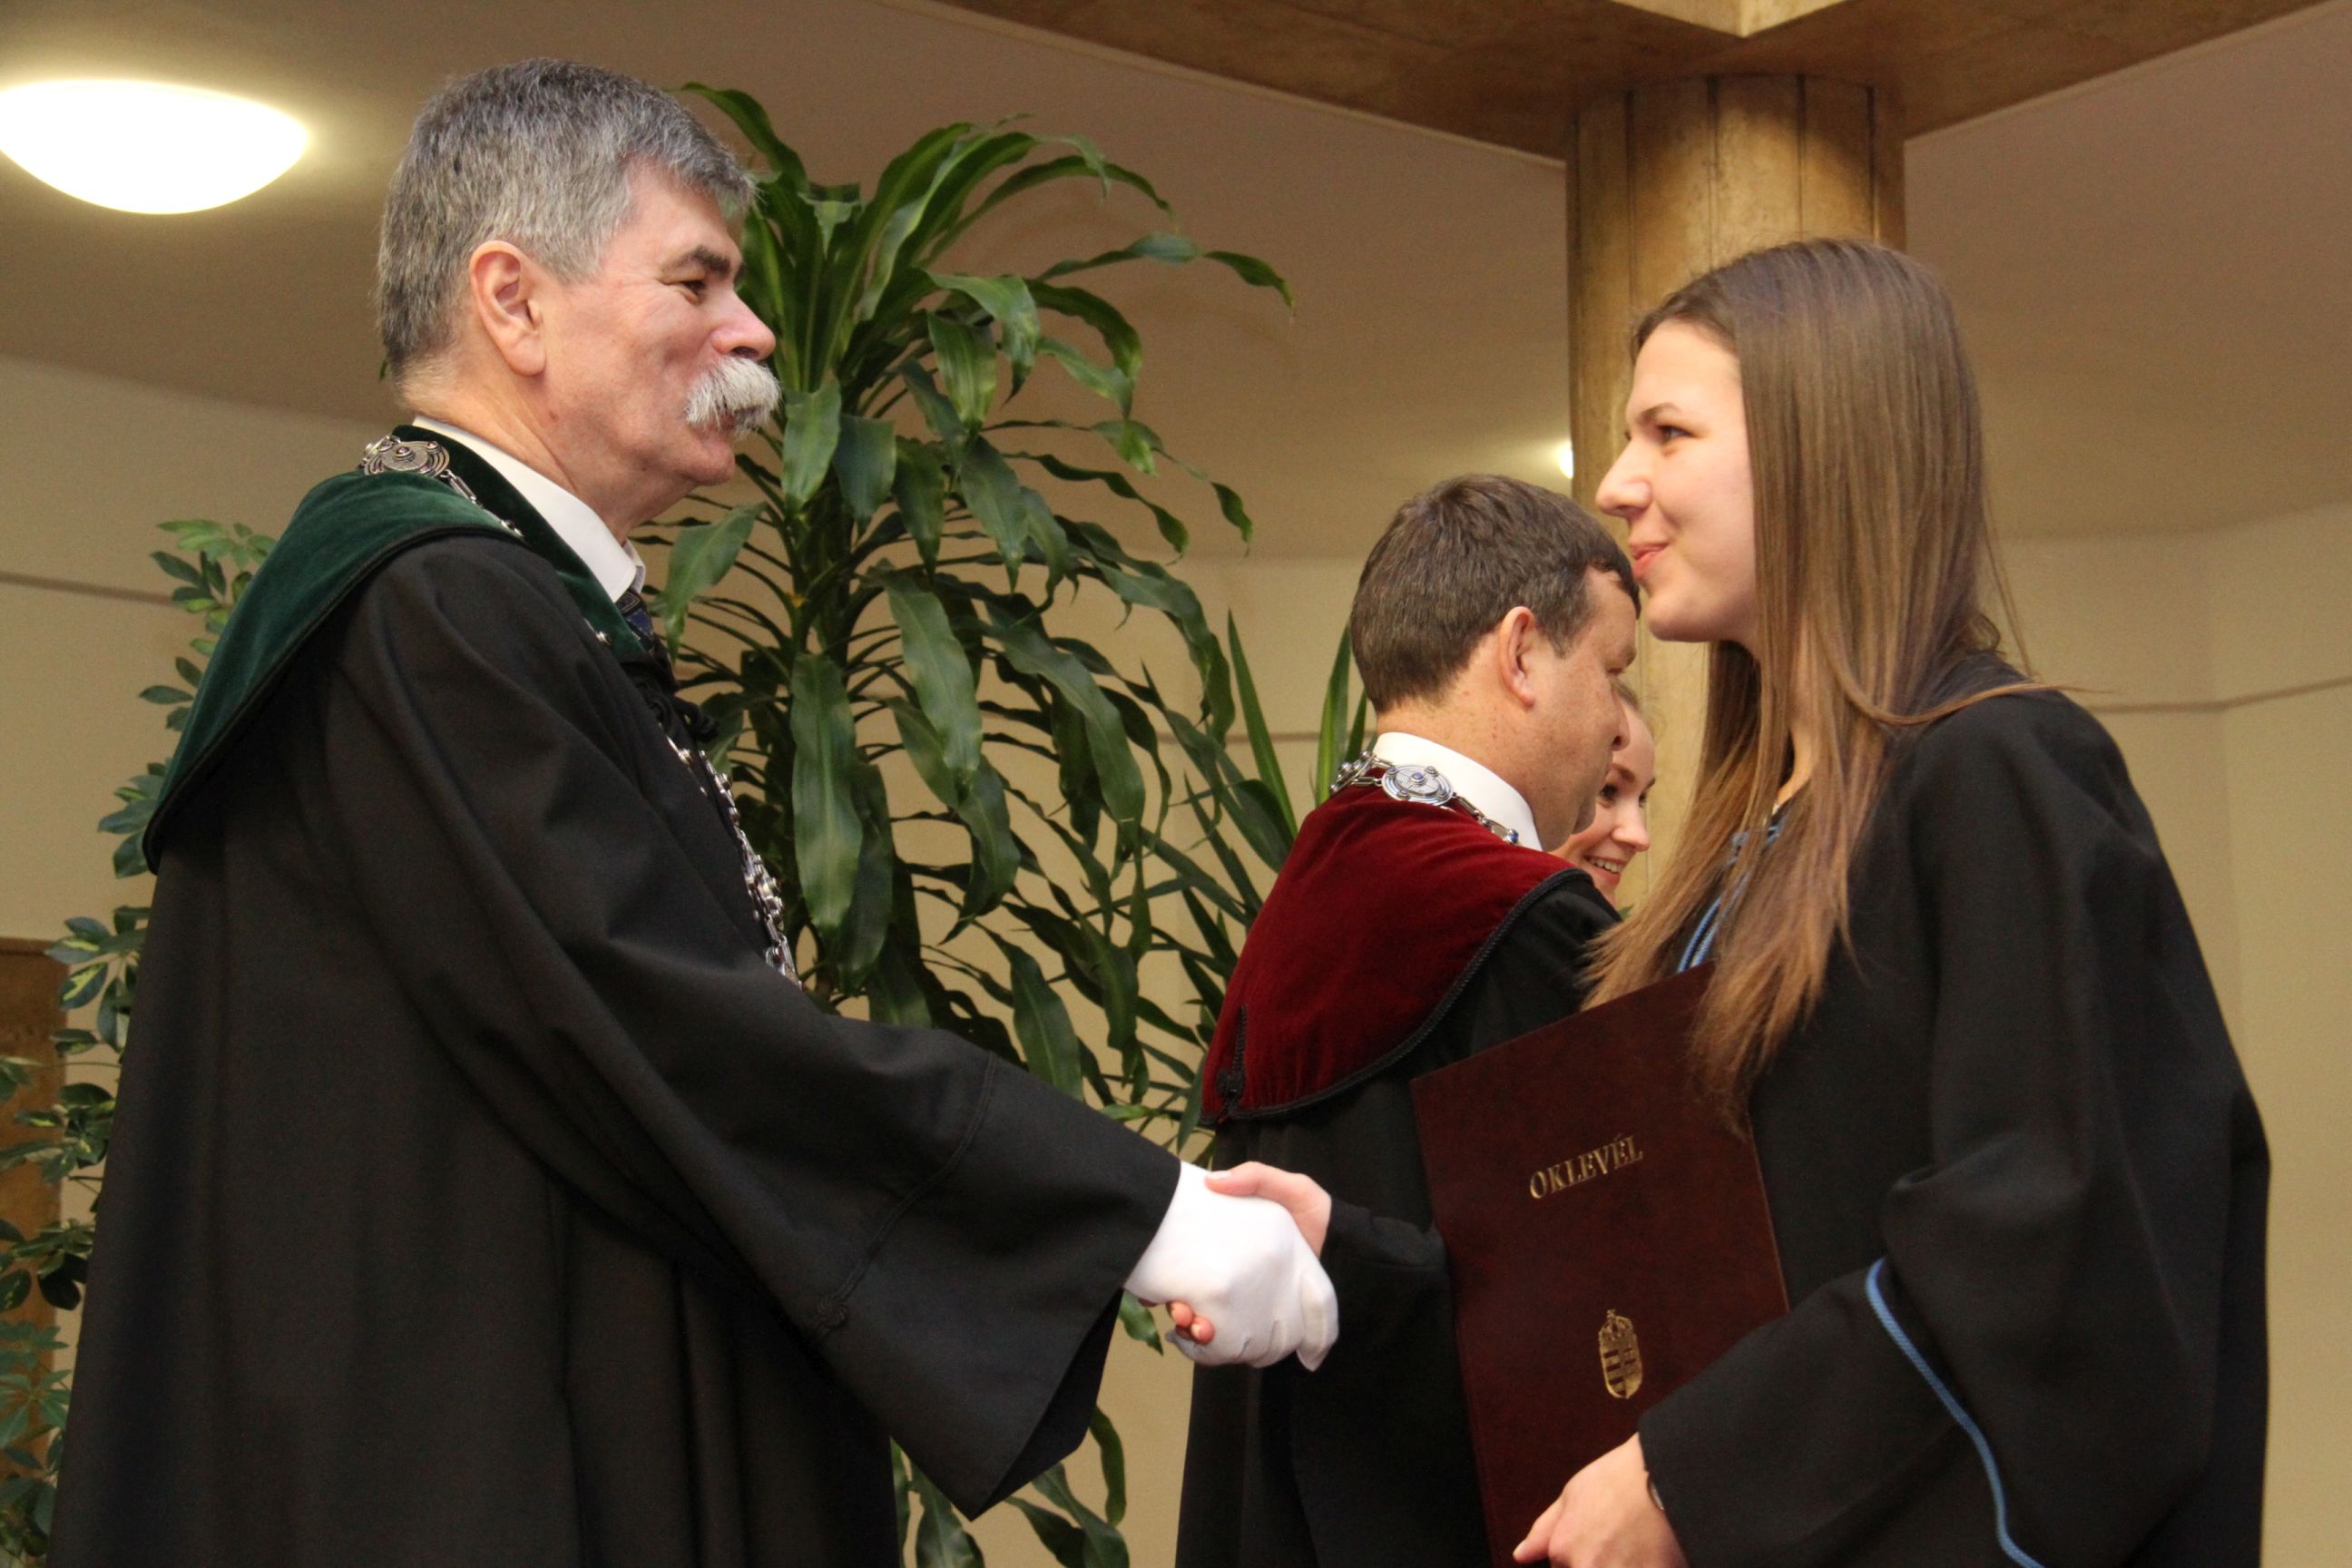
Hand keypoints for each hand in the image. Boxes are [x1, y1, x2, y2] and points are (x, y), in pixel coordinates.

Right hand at [1123, 1165, 1338, 1369]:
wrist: (1352, 1256)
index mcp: (1227, 1243)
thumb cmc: (1319, 1218)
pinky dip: (1212, 1344)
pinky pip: (1228, 1339)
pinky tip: (1211, 1338)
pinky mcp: (1257, 1323)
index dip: (1164, 1270)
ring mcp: (1243, 1301)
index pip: (1184, 1258)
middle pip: (1186, 1294)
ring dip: (1190, 1328)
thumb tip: (1211, 1181)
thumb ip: (1257, 1178)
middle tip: (1179, 1310)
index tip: (1157, 1282)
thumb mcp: (1292, 1189)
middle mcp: (1230, 1274)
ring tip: (1196, 1328)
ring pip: (1202, 1321)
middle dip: (1175, 1307)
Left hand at [1513, 1436, 1685, 1567]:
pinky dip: (1647, 1564)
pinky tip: (1654, 1552)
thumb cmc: (1621, 1479)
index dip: (1582, 1553)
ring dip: (1625, 1562)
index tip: (1600, 1538)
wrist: (1667, 1472)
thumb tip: (1521, 1555)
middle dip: (1602, 1561)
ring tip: (1637, 1545)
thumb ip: (1545, 1530)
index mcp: (1564, 1551)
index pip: (1562, 1567)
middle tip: (1622, 1540)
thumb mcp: (1573, 1494)